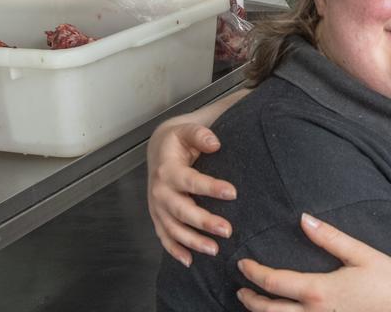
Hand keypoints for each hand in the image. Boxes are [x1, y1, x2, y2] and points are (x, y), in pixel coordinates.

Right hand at [147, 120, 236, 265]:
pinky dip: (175, 251)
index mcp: (168, 169)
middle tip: (227, 230)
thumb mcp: (187, 130)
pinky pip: (164, 237)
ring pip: (173, 229)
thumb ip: (200, 134)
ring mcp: (157, 207)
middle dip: (203, 222)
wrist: (158, 149)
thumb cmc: (178, 140)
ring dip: (192, 241)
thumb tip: (215, 143)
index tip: (232, 193)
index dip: (210, 187)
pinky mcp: (158, 217)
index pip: (190, 181)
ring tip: (214, 250)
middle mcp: (160, 191)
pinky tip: (190, 261)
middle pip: (181, 210)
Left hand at [236, 214, 390, 311]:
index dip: (254, 273)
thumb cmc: (388, 283)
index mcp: (319, 291)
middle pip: (268, 311)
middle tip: (241, 289)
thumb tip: (304, 219)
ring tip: (255, 305)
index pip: (274, 282)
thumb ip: (330, 238)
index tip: (243, 264)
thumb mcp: (362, 255)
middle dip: (250, 299)